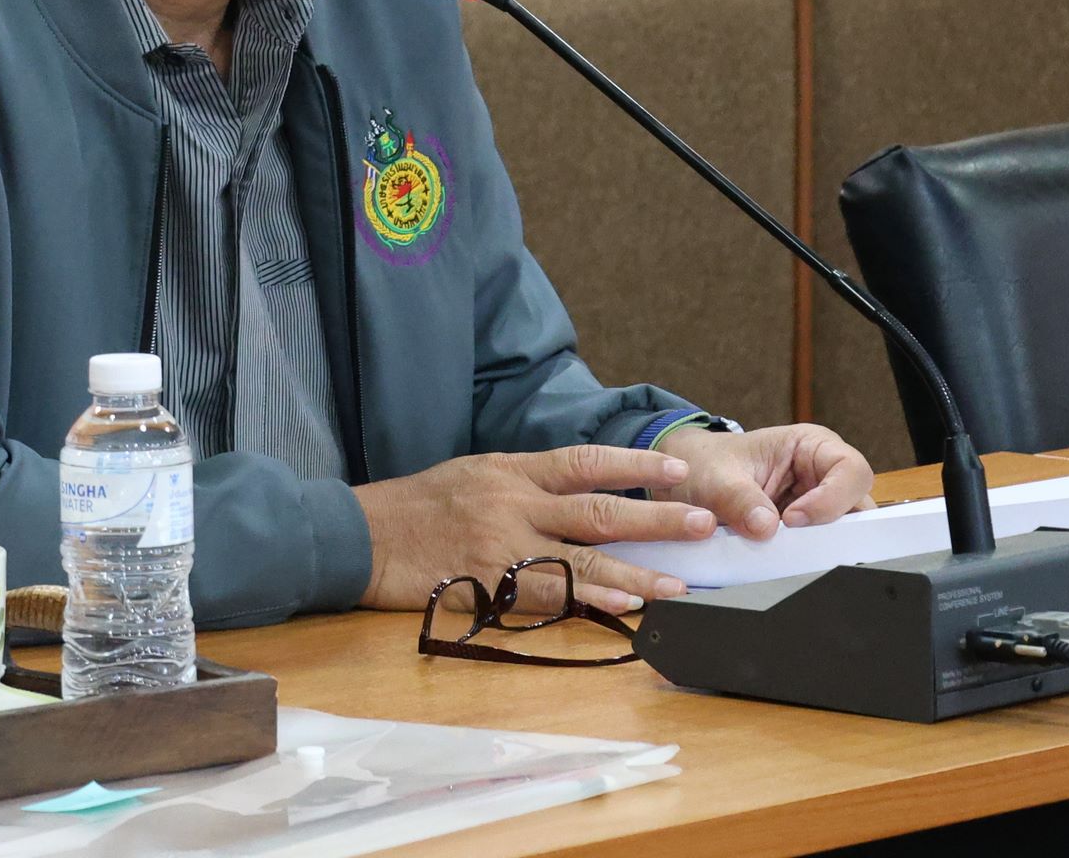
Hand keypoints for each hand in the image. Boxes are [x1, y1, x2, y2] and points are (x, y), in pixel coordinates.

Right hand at [353, 444, 721, 615]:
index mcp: (512, 468)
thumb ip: (523, 482)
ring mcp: (502, 544)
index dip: (635, 463)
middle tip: (705, 521)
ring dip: (637, 571)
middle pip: (598, 508)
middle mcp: (513, 500)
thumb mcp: (473, 474)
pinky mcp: (489, 584)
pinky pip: (548, 595)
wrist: (363, 534)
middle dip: (657, 517)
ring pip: (583, 556)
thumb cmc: (416, 506)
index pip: (585, 460)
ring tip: (680, 582)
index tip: (679, 467)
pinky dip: (588, 600)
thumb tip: (576, 489)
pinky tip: (620, 608)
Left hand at [654, 423, 874, 541]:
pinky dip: (805, 556)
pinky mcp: (805, 530)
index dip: (832, 499)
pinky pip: (820, 547)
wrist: (687, 480)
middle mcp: (822, 474)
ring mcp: (817, 503)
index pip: (850, 470)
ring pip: (842, 532)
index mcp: (809, 445)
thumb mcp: (715, 477)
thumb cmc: (706, 464)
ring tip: (784, 552)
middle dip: (831, 528)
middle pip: (856, 506)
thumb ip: (739, 498)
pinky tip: (782, 558)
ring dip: (818, 545)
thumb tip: (766, 527)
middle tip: (795, 545)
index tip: (794, 519)